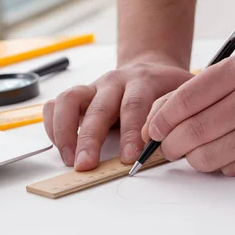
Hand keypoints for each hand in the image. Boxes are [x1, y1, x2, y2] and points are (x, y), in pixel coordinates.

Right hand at [43, 56, 193, 170]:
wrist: (150, 68)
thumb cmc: (166, 90)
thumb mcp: (183, 96)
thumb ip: (179, 116)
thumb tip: (174, 143)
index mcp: (142, 81)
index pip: (134, 105)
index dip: (131, 132)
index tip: (130, 158)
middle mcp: (113, 82)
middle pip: (97, 107)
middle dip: (90, 139)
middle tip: (86, 165)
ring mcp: (92, 88)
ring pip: (68, 101)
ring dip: (64, 132)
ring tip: (69, 159)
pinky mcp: (77, 97)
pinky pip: (54, 106)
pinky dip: (52, 126)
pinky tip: (60, 147)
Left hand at [142, 53, 234, 175]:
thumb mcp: (226, 72)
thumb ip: (187, 94)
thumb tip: (151, 125)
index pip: (185, 100)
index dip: (161, 121)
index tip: (153, 132)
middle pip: (194, 132)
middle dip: (171, 145)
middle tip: (168, 148)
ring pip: (210, 156)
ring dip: (193, 159)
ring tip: (193, 152)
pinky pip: (234, 169)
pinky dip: (220, 165)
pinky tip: (225, 153)